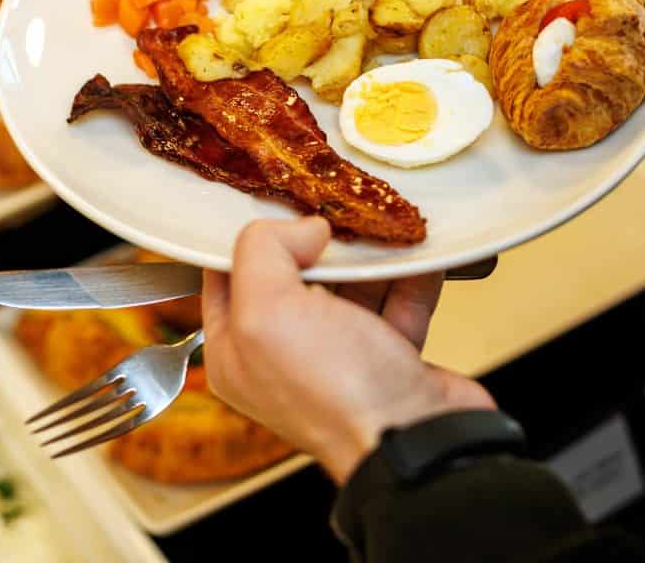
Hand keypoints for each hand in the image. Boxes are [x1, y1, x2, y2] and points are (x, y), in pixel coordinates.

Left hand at [201, 217, 496, 483]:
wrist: (417, 440)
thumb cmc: (334, 389)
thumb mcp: (267, 311)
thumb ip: (264, 251)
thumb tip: (303, 228)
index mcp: (236, 351)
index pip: (226, 276)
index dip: (249, 237)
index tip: (278, 204)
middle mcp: (282, 356)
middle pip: (293, 276)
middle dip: (318, 241)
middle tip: (337, 210)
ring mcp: (339, 358)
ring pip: (349, 285)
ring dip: (369, 255)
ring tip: (382, 222)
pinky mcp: (390, 357)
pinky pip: (396, 302)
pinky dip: (408, 276)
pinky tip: (418, 249)